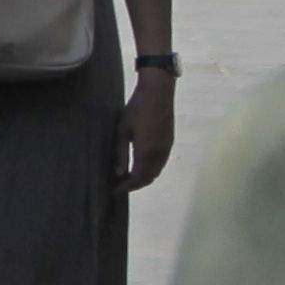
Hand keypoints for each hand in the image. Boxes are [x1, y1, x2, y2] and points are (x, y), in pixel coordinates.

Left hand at [120, 70, 178, 193]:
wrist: (158, 94)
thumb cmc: (136, 109)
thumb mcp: (123, 130)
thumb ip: (121, 153)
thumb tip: (119, 173)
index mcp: (147, 151)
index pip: (137, 178)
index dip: (126, 187)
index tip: (114, 190)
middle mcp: (159, 154)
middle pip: (149, 178)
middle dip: (134, 185)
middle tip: (119, 186)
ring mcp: (167, 149)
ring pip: (156, 172)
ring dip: (143, 178)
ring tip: (127, 178)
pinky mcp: (169, 143)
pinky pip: (160, 164)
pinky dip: (150, 170)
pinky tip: (139, 167)